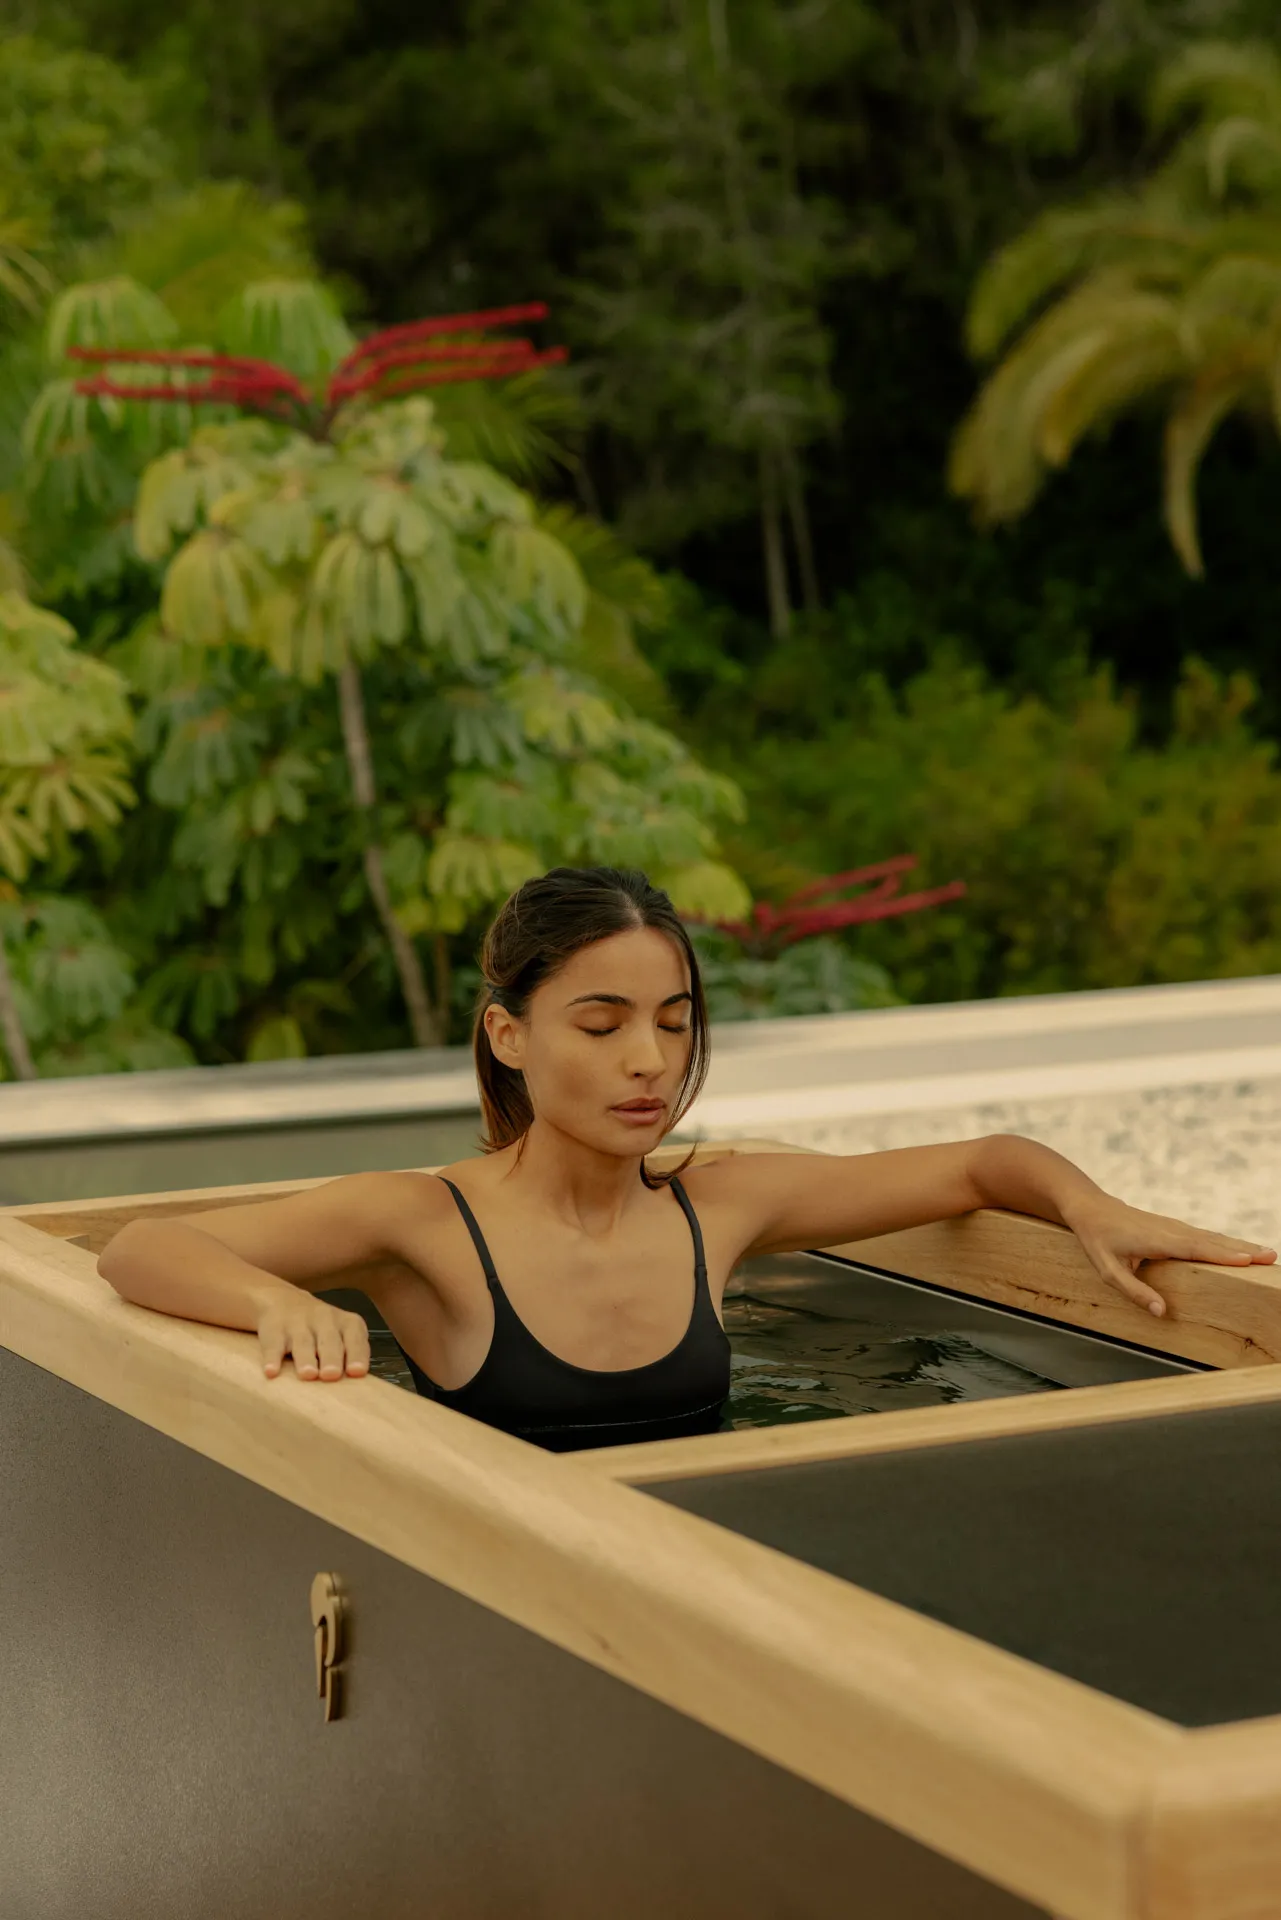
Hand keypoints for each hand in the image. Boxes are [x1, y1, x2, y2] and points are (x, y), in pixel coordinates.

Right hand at [254, 1289, 371, 1380]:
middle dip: (331, 1357)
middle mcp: (324, 1319)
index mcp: (346, 1323)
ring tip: (308, 1375)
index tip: (356, 1372)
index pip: (355, 1337)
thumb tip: (354, 1391)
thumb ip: (349, 1357)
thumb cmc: (321, 1330)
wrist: (282, 1300)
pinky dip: (272, 1358)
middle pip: (329, 1340)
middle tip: (331, 1375)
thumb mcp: (341, 1335)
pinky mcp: (274, 1329)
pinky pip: (273, 1344)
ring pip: (303, 1341)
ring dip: (305, 1359)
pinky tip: (271, 1372)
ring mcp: (298, 1323)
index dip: (356, 1354)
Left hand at [1064, 1196, 1276, 1316]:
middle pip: (1212, 1241)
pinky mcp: (1174, 1228)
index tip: (1248, 1260)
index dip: (1222, 1254)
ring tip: (1265, 1253)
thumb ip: (1134, 1291)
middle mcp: (1170, 1231)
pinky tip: (1240, 1249)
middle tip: (1271, 1256)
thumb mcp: (1107, 1271)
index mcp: (1157, 1240)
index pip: (1195, 1248)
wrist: (1091, 1208)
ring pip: (1212, 1237)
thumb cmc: (1098, 1239)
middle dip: (1243, 1249)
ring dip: (1239, 1245)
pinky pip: (1204, 1236)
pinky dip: (1225, 1242)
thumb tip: (1162, 1312)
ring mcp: (1174, 1227)